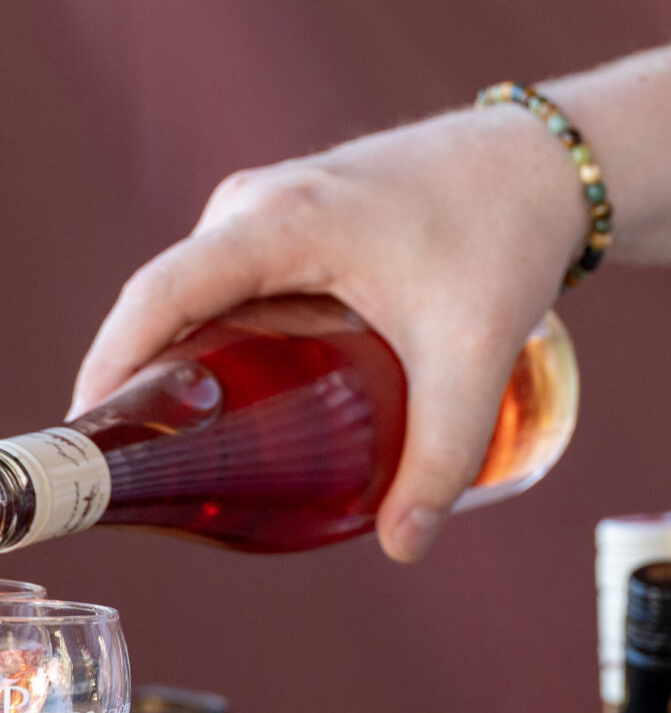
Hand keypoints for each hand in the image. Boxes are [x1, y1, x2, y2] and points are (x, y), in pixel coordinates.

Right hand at [70, 107, 587, 560]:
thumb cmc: (503, 238)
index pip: (161, 295)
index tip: (88, 434)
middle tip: (143, 470)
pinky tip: (237, 399)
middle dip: (141, 383)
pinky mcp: (292, 221)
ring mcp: (269, 208)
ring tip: (180, 449)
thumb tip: (404, 547)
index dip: (112, 363)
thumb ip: (441, 458)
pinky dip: (220, 340)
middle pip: (167, 303)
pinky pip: (231, 286)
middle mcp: (255, 206)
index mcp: (279, 224)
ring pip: (199, 296)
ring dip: (181, 363)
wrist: (540, 165)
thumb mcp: (471, 356)